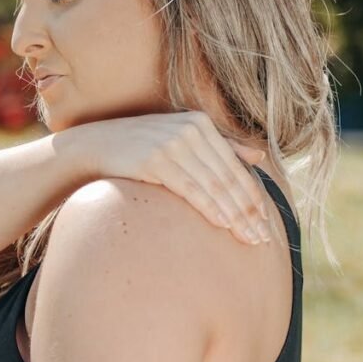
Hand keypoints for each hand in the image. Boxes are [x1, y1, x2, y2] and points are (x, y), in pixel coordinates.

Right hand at [75, 110, 272, 244]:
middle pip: (228, 178)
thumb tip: (259, 155)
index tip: (266, 223)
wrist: (96, 145)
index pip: (235, 166)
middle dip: (248, 211)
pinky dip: (209, 207)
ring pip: (213, 185)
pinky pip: (190, 188)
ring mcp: (172, 143)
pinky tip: (222, 224)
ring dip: (234, 215)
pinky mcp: (155, 159)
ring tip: (248, 238)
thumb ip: (221, 145)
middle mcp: (190, 130)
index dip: (253, 196)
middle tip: (262, 238)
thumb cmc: (141, 145)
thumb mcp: (181, 137)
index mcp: (201, 123)